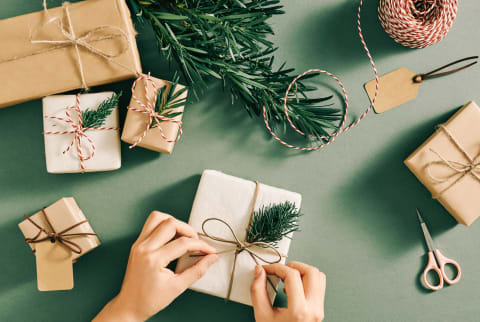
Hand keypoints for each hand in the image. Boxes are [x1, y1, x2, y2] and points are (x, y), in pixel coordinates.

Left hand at [93, 211, 217, 321]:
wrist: (129, 306)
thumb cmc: (150, 300)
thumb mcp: (178, 287)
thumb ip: (197, 270)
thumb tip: (212, 258)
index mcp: (153, 260)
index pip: (183, 243)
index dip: (201, 245)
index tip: (209, 250)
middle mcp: (144, 248)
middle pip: (170, 223)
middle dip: (188, 230)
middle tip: (196, 242)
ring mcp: (138, 244)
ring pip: (157, 217)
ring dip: (174, 222)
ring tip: (183, 235)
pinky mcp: (137, 244)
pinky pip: (150, 225)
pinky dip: (164, 226)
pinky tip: (171, 238)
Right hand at [251, 262, 325, 321]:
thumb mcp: (262, 315)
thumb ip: (257, 291)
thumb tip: (259, 271)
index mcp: (299, 310)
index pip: (292, 276)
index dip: (277, 267)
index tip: (267, 269)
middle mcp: (314, 309)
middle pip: (311, 272)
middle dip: (293, 266)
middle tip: (280, 270)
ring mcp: (319, 309)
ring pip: (319, 277)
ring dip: (303, 271)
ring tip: (288, 277)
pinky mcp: (320, 309)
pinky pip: (319, 286)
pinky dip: (308, 280)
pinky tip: (295, 287)